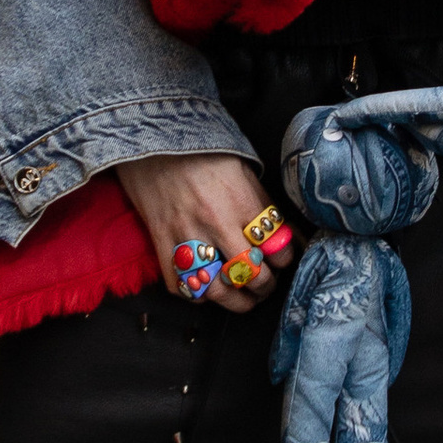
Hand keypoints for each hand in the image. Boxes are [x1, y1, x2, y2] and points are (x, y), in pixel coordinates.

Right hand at [117, 151, 294, 314]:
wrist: (152, 140)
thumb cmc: (202, 154)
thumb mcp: (243, 172)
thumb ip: (264, 206)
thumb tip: (290, 236)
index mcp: (242, 202)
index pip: (276, 247)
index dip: (284, 259)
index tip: (281, 260)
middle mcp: (217, 222)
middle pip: (251, 274)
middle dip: (265, 286)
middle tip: (266, 285)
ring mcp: (187, 236)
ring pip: (218, 290)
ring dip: (236, 302)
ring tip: (243, 300)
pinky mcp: (162, 244)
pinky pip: (181, 286)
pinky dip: (197, 295)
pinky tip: (207, 290)